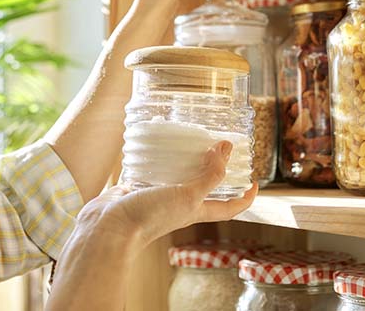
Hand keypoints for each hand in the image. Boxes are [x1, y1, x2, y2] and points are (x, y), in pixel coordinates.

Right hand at [80, 142, 257, 249]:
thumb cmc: (151, 217)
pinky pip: (152, 169)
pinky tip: (157, 141)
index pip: (229, 208)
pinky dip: (157, 156)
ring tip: (191, 138)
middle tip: (220, 146)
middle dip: (214, 169)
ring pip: (178, 175)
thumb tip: (227, 150)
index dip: (245, 198)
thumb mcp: (188, 196)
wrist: (110, 227)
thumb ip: (210, 175)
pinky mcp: (138, 187)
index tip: (254, 182)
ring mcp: (158, 196)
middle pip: (204, 187)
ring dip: (186, 159)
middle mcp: (179, 204)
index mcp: (195, 211)